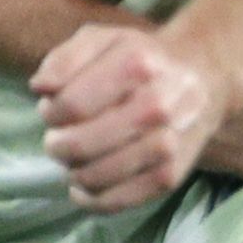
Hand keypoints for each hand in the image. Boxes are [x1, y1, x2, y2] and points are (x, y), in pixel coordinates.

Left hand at [33, 22, 236, 214]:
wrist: (201, 79)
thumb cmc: (140, 60)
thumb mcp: (101, 40)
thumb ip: (64, 59)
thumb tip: (41, 88)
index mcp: (136, 66)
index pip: (70, 105)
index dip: (49, 112)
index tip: (52, 111)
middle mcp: (156, 107)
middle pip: (79, 145)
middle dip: (56, 144)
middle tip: (59, 138)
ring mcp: (166, 145)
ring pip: (93, 177)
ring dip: (71, 170)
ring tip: (75, 157)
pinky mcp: (169, 177)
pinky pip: (115, 201)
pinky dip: (89, 198)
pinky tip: (82, 185)